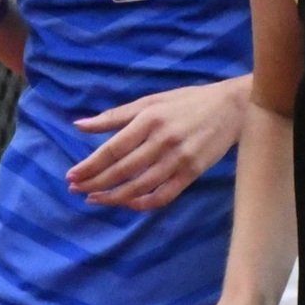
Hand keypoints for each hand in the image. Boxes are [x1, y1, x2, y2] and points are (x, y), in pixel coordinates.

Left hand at [67, 76, 250, 209]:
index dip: (90, 165)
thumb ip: (116, 115)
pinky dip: (142, 204)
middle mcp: (163, 139)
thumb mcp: (152, 101)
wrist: (232, 107)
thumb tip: (79, 125)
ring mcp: (179, 158)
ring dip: (113, 197)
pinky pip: (163, 196)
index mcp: (151, 118)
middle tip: (76, 190)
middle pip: (122, 170)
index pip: (113, 148)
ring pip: (139, 187)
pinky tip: (127, 203)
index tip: (71, 176)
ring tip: (95, 199)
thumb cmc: (188, 101)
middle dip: (95, 183)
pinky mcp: (193, 172)